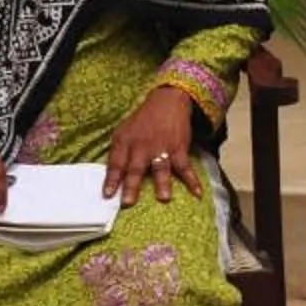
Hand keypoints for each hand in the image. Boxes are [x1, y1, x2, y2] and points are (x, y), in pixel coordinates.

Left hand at [108, 88, 201, 207]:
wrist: (166, 102)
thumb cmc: (142, 121)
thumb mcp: (123, 132)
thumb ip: (117, 153)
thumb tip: (112, 177)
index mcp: (125, 142)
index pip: (116, 164)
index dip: (111, 180)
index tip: (108, 195)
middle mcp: (142, 147)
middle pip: (136, 168)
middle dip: (132, 186)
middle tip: (128, 203)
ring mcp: (162, 148)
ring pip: (161, 168)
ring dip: (162, 183)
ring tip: (164, 198)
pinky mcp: (178, 149)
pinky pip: (185, 167)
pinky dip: (192, 180)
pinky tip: (197, 193)